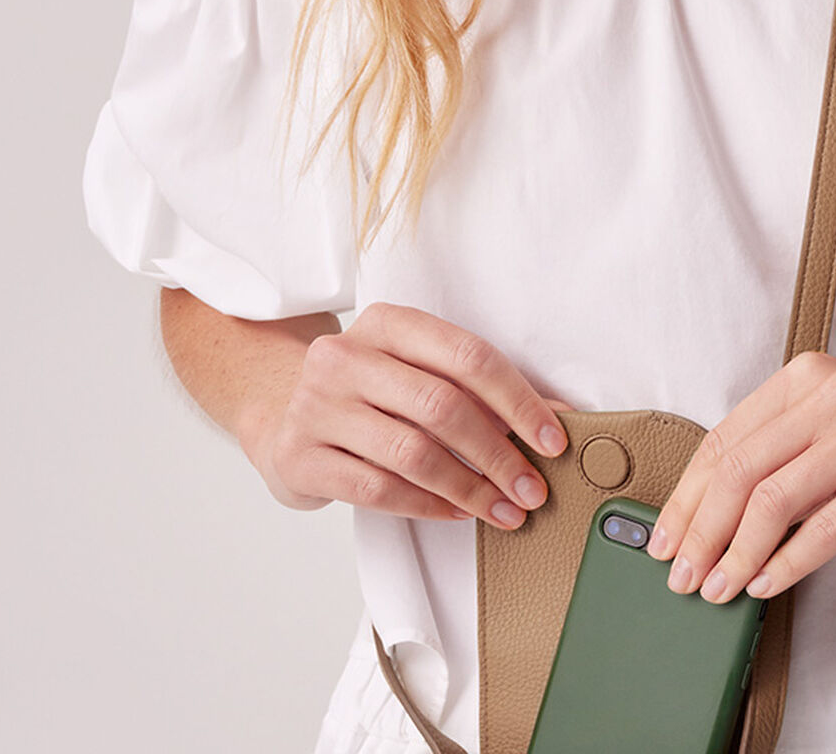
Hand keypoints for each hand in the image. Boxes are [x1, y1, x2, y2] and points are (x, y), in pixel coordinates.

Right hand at [246, 301, 571, 527]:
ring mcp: (316, 406)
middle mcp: (347, 356)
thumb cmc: (368, 391)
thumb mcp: (412, 367)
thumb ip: (473, 387)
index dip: (518, 399)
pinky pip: (379, 489)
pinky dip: (428, 505)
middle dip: (499, 454)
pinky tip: (457, 513)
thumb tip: (554, 417)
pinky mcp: (300, 456)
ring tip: (503, 509)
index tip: (552, 438)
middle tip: (532, 488)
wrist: (280, 409)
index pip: (467, 355)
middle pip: (443, 406)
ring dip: (470, 488)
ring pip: (412, 452)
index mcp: (387, 322)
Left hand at [645, 352, 835, 604]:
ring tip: (714, 588)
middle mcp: (835, 396)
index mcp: (811, 376)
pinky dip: (784, 563)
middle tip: (678, 573)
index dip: (687, 493)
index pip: (725, 437)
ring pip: (771, 500)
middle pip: (738, 469)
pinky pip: (823, 529)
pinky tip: (764, 585)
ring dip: (733, 553)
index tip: (663, 536)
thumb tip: (715, 509)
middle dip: (698, 528)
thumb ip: (790, 446)